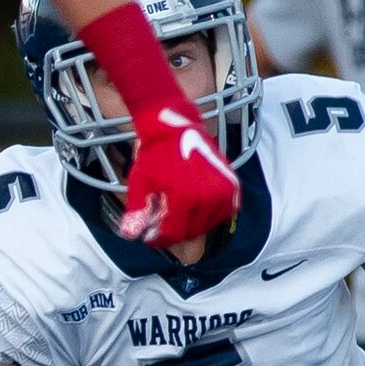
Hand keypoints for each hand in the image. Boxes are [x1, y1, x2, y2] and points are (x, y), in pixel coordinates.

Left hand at [119, 107, 240, 247]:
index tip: (149, 237)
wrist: (177, 127)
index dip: (159, 239)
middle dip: (173, 232)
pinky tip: (195, 208)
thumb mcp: (140, 183)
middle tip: (160, 224)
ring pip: (207, 225)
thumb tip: (130, 236)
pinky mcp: (234, 186)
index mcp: (185, 197)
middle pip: (190, 232)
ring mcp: (225, 192)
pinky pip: (223, 213)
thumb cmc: (155, 155)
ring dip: (191, 225)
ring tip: (175, 213)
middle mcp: (209, 197)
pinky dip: (209, 216)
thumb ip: (138, 212)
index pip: (173, 234)